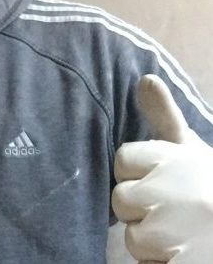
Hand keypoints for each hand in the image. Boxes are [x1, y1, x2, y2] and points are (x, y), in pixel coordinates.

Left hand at [112, 74, 212, 262]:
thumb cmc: (209, 186)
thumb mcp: (190, 150)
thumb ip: (164, 116)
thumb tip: (146, 78)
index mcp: (178, 160)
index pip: (123, 160)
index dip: (137, 174)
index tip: (161, 180)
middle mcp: (179, 193)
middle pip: (121, 200)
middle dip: (141, 210)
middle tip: (173, 212)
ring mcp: (180, 233)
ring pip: (134, 239)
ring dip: (153, 244)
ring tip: (183, 237)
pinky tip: (183, 255)